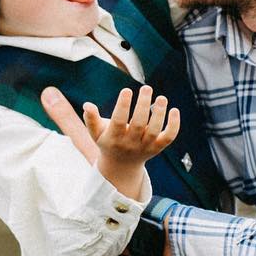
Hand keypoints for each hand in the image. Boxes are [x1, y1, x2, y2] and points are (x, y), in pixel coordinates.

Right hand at [41, 85, 178, 193]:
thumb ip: (87, 118)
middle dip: (144, 105)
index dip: (123, 106)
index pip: (120, 121)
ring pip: (157, 130)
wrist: (121, 168)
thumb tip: (81, 103)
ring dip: (160, 113)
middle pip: (140, 124)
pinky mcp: (159, 147)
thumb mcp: (93, 133)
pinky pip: (170, 137)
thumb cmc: (106, 142)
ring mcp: (147, 146)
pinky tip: (173, 109)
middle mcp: (131, 142)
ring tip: (160, 97)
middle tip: (146, 87)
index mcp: (114, 137)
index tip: (126, 90)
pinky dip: (174, 125)